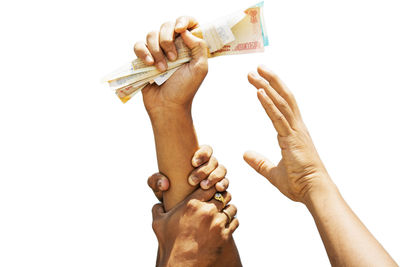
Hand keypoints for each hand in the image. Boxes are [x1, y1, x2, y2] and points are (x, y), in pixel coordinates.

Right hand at [134, 16, 207, 114]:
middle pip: (166, 26)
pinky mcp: (143, 59)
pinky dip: (143, 53)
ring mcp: (157, 51)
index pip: (186, 23)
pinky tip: (150, 65)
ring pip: (151, 34)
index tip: (180, 30)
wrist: (167, 106)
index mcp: (188, 46)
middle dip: (167, 40)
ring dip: (156, 51)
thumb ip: (199, 47)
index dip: (183, 21)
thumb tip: (185, 31)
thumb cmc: (185, 89)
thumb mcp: (200, 68)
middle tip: (173, 59)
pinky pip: (138, 45)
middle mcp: (172, 45)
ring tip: (162, 69)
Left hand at [148, 145, 228, 201]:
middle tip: (192, 181)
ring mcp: (216, 176)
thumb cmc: (167, 192)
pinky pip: (225, 183)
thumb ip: (155, 181)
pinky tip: (217, 189)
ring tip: (203, 186)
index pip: (206, 149)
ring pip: (221, 171)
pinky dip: (223, 185)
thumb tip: (164, 184)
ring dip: (214, 177)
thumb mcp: (158, 186)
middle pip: (213, 161)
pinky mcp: (220, 188)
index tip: (193, 162)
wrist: (177, 208)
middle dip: (204, 170)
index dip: (203, 154)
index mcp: (197, 159)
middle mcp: (209, 165)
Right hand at [152, 185, 238, 266]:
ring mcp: (217, 222)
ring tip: (224, 214)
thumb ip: (158, 209)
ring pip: (231, 208)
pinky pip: (235, 222)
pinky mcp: (225, 235)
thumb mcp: (158, 224)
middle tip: (220, 202)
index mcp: (191, 204)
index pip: (209, 186)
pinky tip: (226, 226)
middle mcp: (206, 211)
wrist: (181, 265)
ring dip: (228, 210)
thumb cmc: (169, 244)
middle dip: (221, 198)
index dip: (211, 188)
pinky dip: (232, 223)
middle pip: (223, 195)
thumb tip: (158, 205)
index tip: (210, 192)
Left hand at [244, 65, 331, 202]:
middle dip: (270, 81)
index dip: (271, 92)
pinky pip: (279, 117)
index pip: (281, 106)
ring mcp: (296, 131)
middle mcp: (296, 127)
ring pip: (282, 102)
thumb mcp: (273, 172)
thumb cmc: (299, 184)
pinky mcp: (293, 138)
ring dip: (268, 85)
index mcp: (293, 133)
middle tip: (257, 68)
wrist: (315, 192)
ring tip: (256, 72)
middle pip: (283, 97)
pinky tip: (259, 92)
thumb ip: (259, 162)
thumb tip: (245, 154)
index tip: (259, 81)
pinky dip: (268, 104)